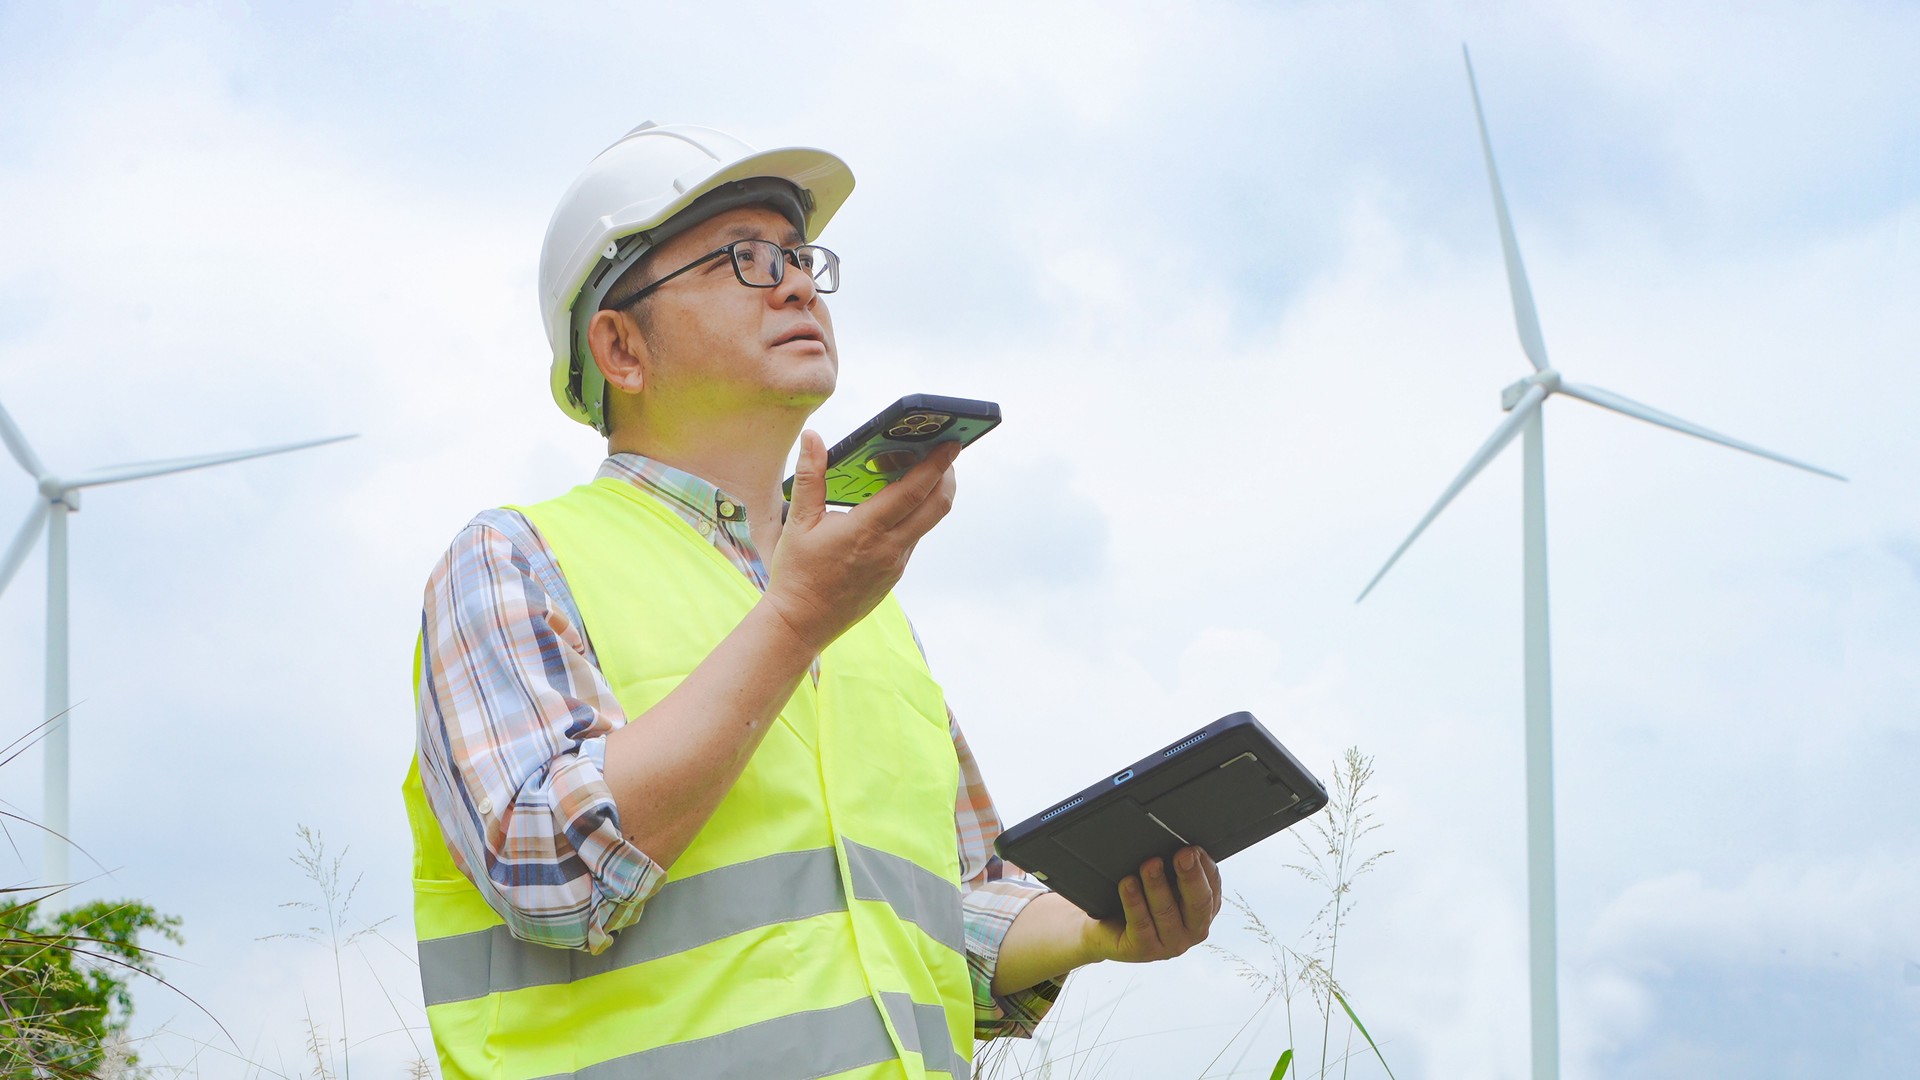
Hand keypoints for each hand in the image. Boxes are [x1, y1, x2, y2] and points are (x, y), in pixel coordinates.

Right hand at [764, 430, 959, 652]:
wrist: (802, 623)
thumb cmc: (797, 573)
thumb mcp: (798, 522)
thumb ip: (810, 477)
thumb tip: (812, 437)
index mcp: (866, 531)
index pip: (913, 492)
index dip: (936, 465)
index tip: (951, 444)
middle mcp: (889, 549)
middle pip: (937, 507)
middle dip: (946, 476)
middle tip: (945, 453)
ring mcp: (896, 565)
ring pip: (926, 523)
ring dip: (932, 495)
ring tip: (922, 471)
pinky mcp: (895, 575)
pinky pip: (913, 539)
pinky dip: (914, 516)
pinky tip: (898, 505)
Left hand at [1083, 847, 1221, 964]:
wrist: (1107, 928)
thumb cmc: (1141, 898)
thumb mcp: (1164, 880)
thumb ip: (1176, 866)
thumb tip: (1183, 845)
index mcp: (1204, 909)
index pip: (1212, 885)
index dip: (1204, 867)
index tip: (1193, 848)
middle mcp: (1193, 929)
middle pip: (1198, 903)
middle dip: (1191, 876)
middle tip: (1182, 854)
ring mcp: (1170, 943)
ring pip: (1167, 913)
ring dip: (1158, 886)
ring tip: (1149, 865)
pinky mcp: (1145, 950)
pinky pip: (1141, 925)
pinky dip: (1134, 902)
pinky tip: (1128, 884)